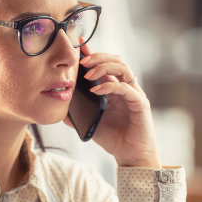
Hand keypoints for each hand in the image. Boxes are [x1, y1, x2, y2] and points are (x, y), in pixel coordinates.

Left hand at [64, 43, 161, 168]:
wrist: (130, 156)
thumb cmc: (113, 139)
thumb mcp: (90, 123)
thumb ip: (77, 115)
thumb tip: (60, 108)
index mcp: (114, 89)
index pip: (104, 64)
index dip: (92, 53)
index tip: (78, 45)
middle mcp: (126, 87)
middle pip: (115, 60)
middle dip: (97, 57)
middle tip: (81, 61)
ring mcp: (134, 93)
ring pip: (122, 68)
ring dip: (104, 66)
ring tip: (88, 74)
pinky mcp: (140, 103)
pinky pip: (126, 87)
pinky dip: (110, 85)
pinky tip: (96, 90)